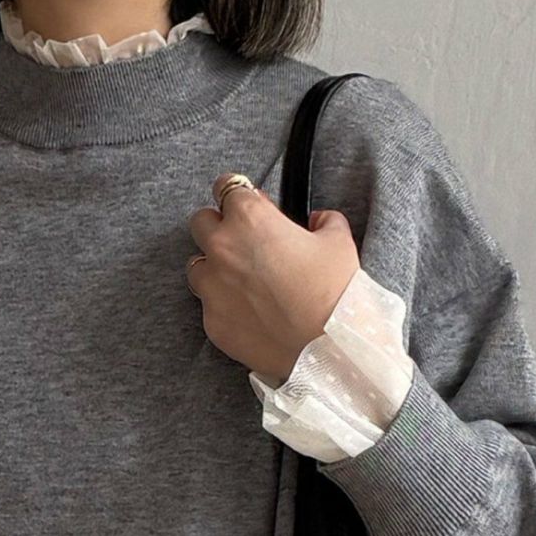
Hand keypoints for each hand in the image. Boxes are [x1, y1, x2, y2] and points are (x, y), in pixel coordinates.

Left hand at [186, 173, 360, 384]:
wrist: (329, 348)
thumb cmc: (334, 291)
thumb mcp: (338, 241)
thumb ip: (322, 221)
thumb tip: (316, 221)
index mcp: (249, 218)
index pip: (226, 186)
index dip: (240, 194)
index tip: (250, 204)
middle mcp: (221, 249)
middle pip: (200, 223)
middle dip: (219, 227)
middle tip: (244, 242)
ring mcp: (212, 289)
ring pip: (197, 267)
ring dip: (214, 268)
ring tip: (243, 281)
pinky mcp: (212, 324)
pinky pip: (209, 306)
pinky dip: (224, 305)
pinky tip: (250, 313)